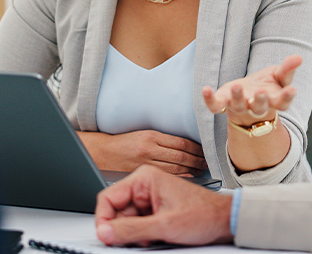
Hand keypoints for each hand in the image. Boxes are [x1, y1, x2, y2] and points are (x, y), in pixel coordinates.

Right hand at [77, 130, 206, 175]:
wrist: (103, 152)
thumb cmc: (124, 144)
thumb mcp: (144, 135)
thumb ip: (162, 141)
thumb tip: (185, 145)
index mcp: (152, 137)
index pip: (181, 143)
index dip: (196, 148)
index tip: (205, 151)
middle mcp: (150, 149)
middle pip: (181, 156)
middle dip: (198, 160)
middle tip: (209, 162)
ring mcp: (146, 162)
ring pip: (176, 167)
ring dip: (192, 168)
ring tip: (202, 169)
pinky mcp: (143, 174)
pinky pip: (165, 176)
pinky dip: (179, 176)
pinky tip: (188, 177)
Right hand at [95, 165, 232, 246]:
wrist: (224, 220)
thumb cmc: (204, 214)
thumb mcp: (164, 226)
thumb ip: (131, 230)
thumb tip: (105, 232)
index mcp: (144, 179)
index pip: (107, 198)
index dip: (103, 220)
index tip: (106, 236)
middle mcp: (145, 185)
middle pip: (116, 212)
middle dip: (122, 230)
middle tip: (133, 241)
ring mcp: (150, 198)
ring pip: (126, 220)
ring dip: (133, 234)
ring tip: (151, 238)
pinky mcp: (155, 210)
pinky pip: (137, 224)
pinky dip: (142, 235)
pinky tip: (155, 238)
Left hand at [203, 54, 300, 125]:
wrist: (247, 98)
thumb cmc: (267, 86)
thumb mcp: (279, 76)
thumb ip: (287, 69)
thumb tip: (299, 57)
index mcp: (273, 101)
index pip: (283, 102)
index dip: (287, 97)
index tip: (292, 90)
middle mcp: (256, 107)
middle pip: (259, 107)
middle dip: (259, 100)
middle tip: (260, 92)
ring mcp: (239, 106)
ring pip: (238, 105)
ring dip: (237, 97)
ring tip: (236, 86)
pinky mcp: (223, 103)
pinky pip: (215, 106)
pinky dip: (210, 100)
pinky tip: (206, 89)